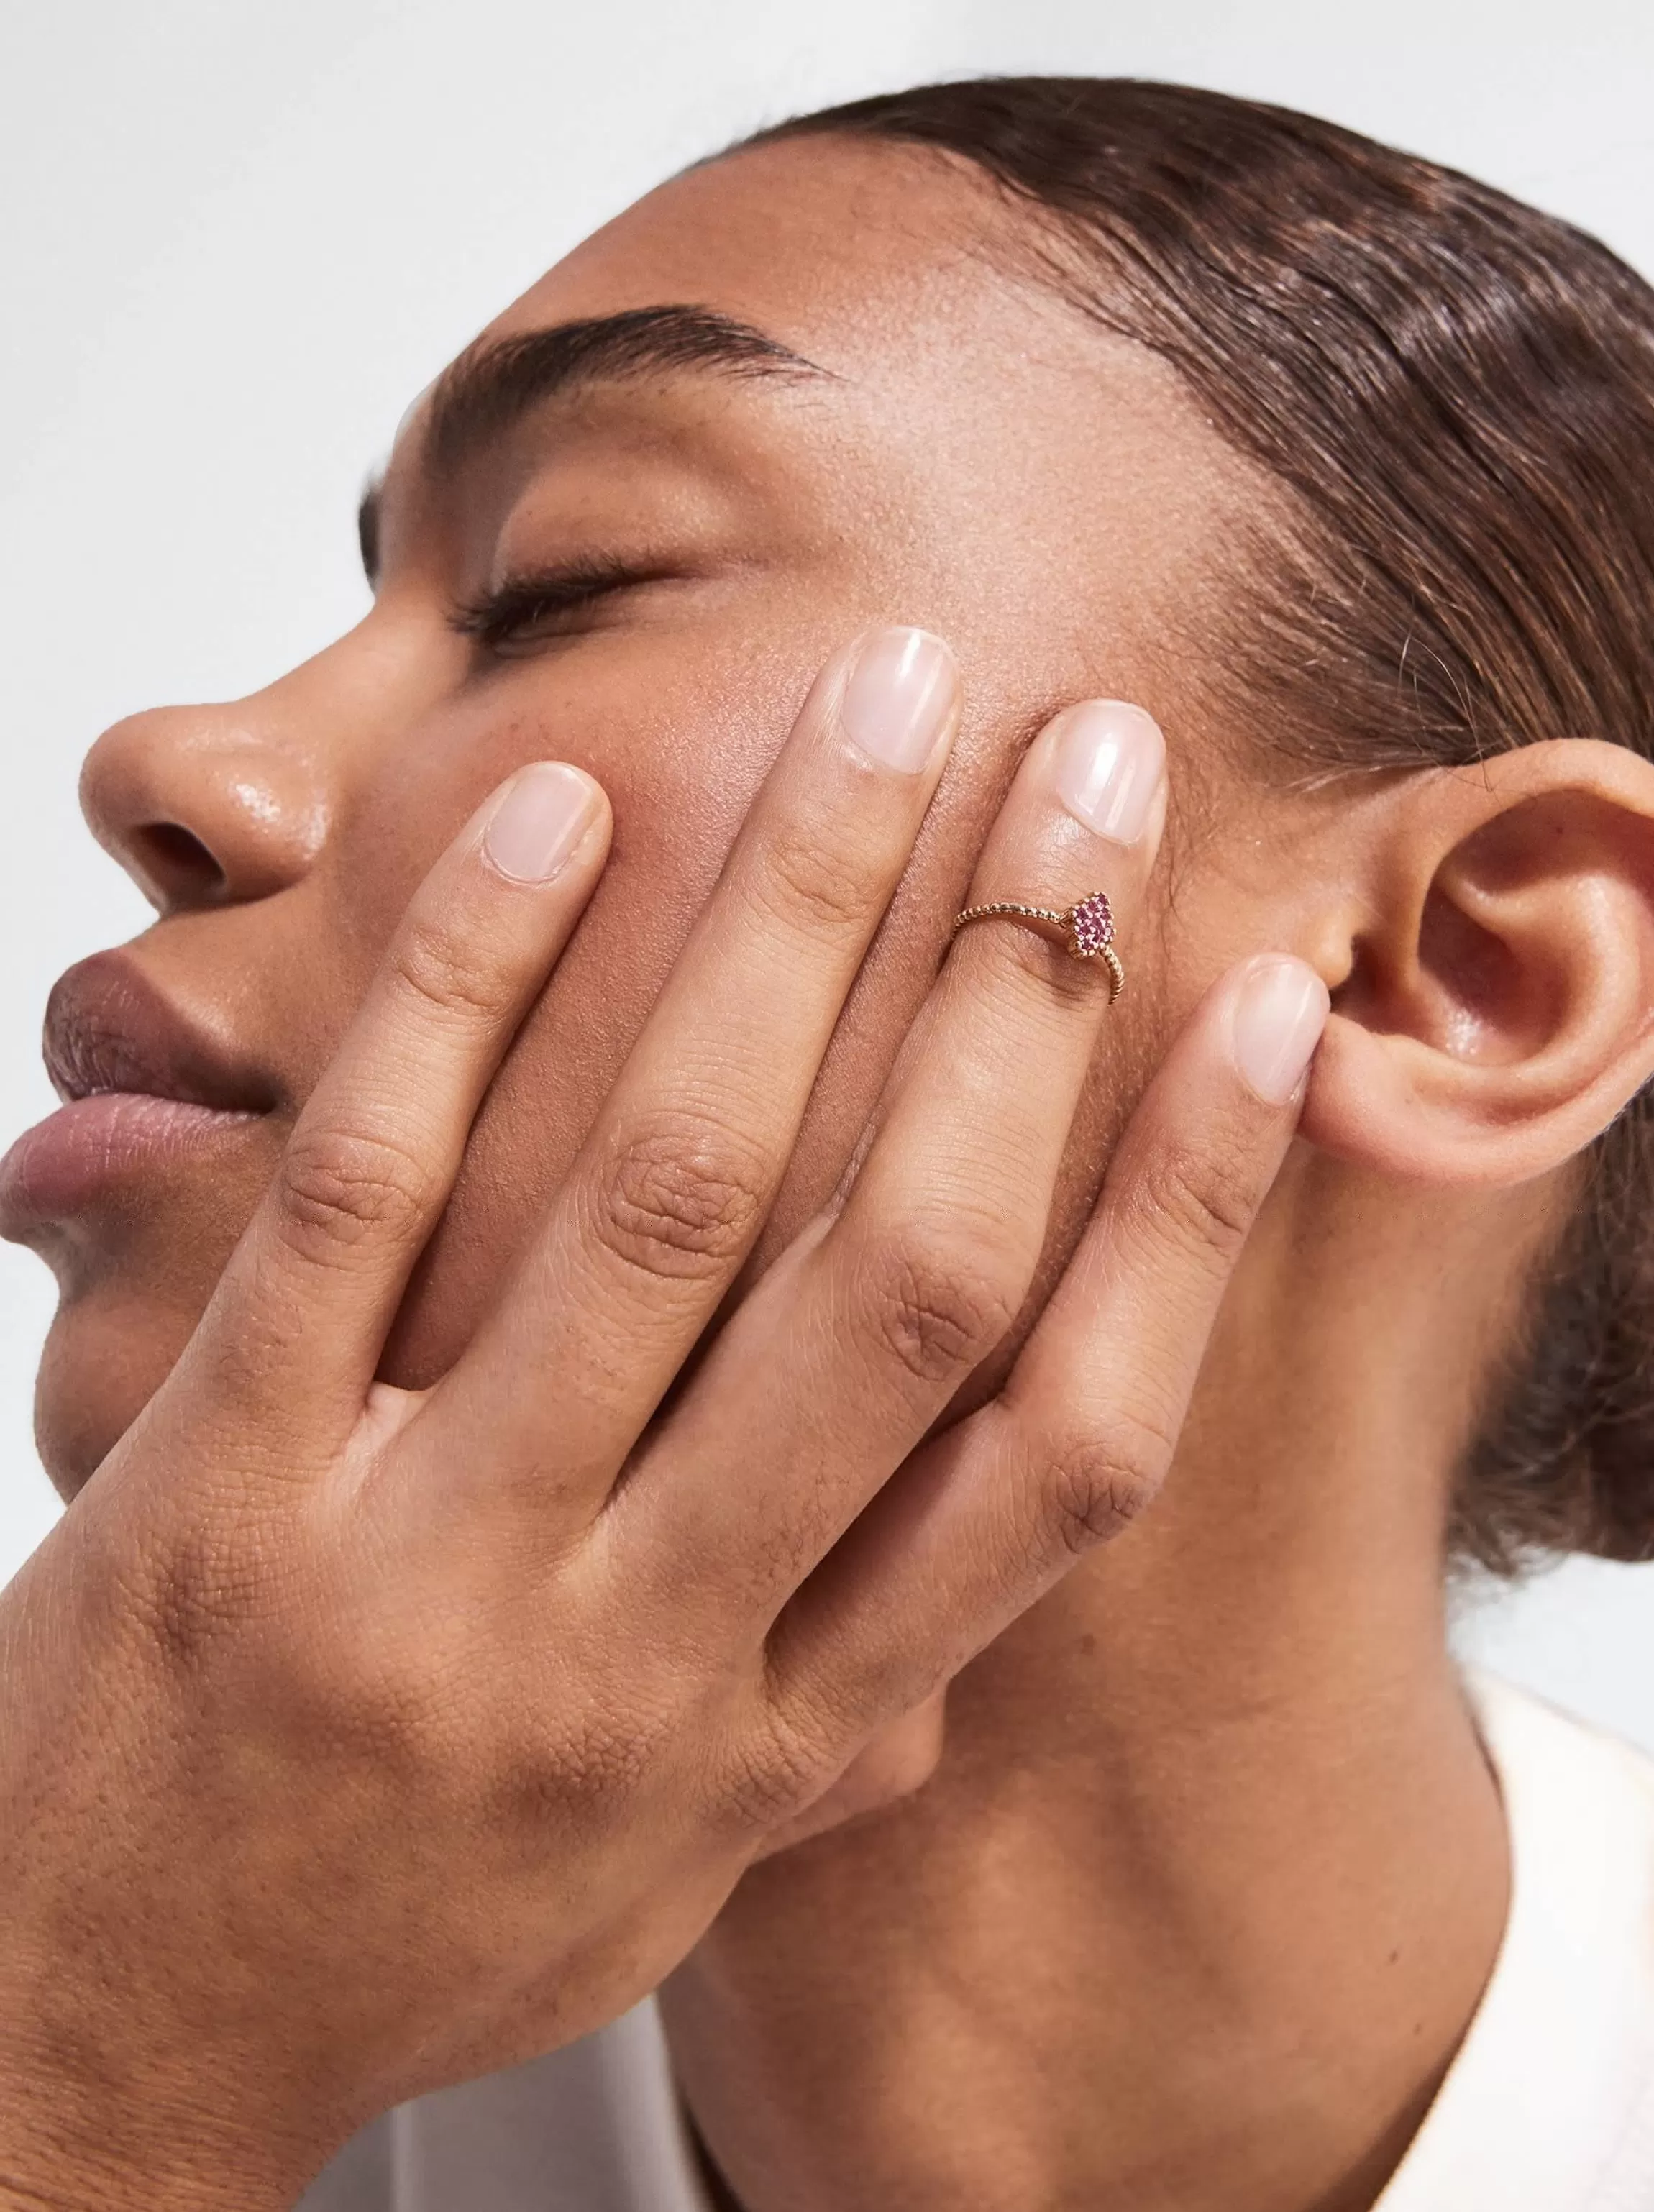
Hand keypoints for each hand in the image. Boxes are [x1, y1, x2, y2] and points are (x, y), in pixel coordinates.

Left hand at [0, 629, 1325, 2209]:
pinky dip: (471, 986)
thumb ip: (821, 1745)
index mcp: (780, 1734)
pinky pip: (365, 1200)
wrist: (90, 2051)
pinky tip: (555, 820)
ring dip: (794, 918)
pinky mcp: (225, 1496)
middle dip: (1016, 991)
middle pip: (897, 1276)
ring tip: (874, 709)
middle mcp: (643, 1649)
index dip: (1183, 1213)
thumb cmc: (395, 1935)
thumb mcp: (662, 1884)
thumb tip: (950, 1640)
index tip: (1258, 1014)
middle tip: (1084, 763)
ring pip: (662, 1195)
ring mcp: (427, 1568)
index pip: (1057, 1455)